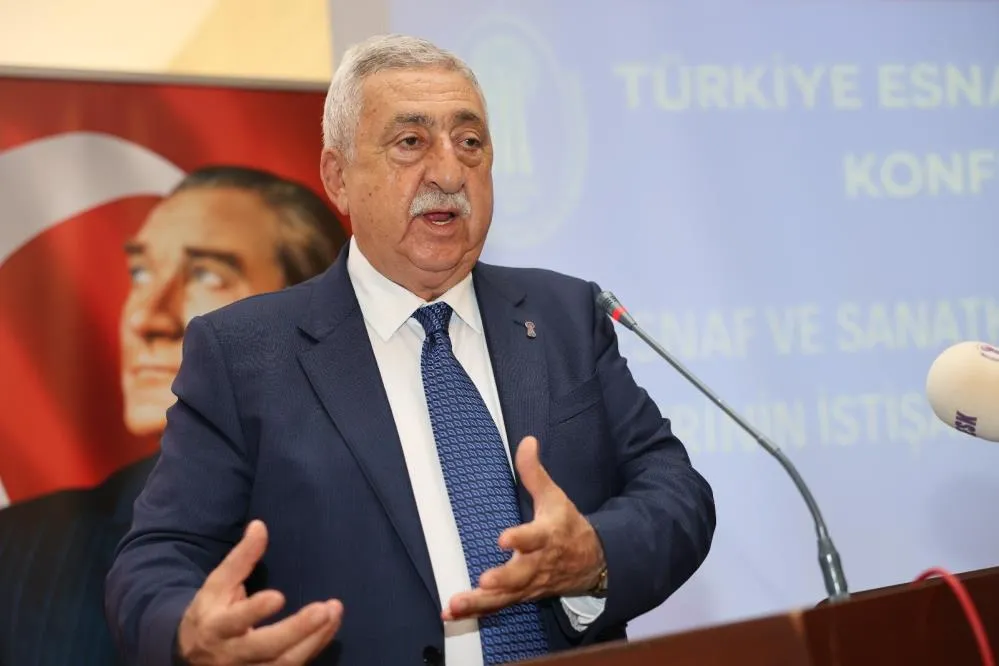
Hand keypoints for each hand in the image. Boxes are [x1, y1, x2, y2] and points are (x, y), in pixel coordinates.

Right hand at [177, 520, 341, 664]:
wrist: (193, 655)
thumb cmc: (211, 612)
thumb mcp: (217, 584)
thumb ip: (240, 558)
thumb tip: (260, 526)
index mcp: (216, 627)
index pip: (235, 622)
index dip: (255, 612)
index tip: (279, 596)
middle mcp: (233, 654)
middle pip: (265, 648)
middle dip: (296, 630)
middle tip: (323, 610)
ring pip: (285, 662)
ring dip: (314, 638)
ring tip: (334, 611)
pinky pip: (296, 665)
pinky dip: (316, 645)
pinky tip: (331, 625)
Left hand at [443, 436, 604, 621]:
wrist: (592, 563)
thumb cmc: (568, 526)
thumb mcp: (555, 497)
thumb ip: (534, 472)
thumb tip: (526, 441)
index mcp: (548, 536)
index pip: (536, 537)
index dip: (522, 538)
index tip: (504, 538)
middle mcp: (539, 564)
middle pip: (521, 575)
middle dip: (503, 579)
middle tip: (485, 581)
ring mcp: (529, 585)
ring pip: (506, 597)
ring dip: (481, 602)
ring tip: (457, 603)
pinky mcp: (520, 597)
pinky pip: (498, 607)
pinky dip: (476, 612)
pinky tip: (452, 614)